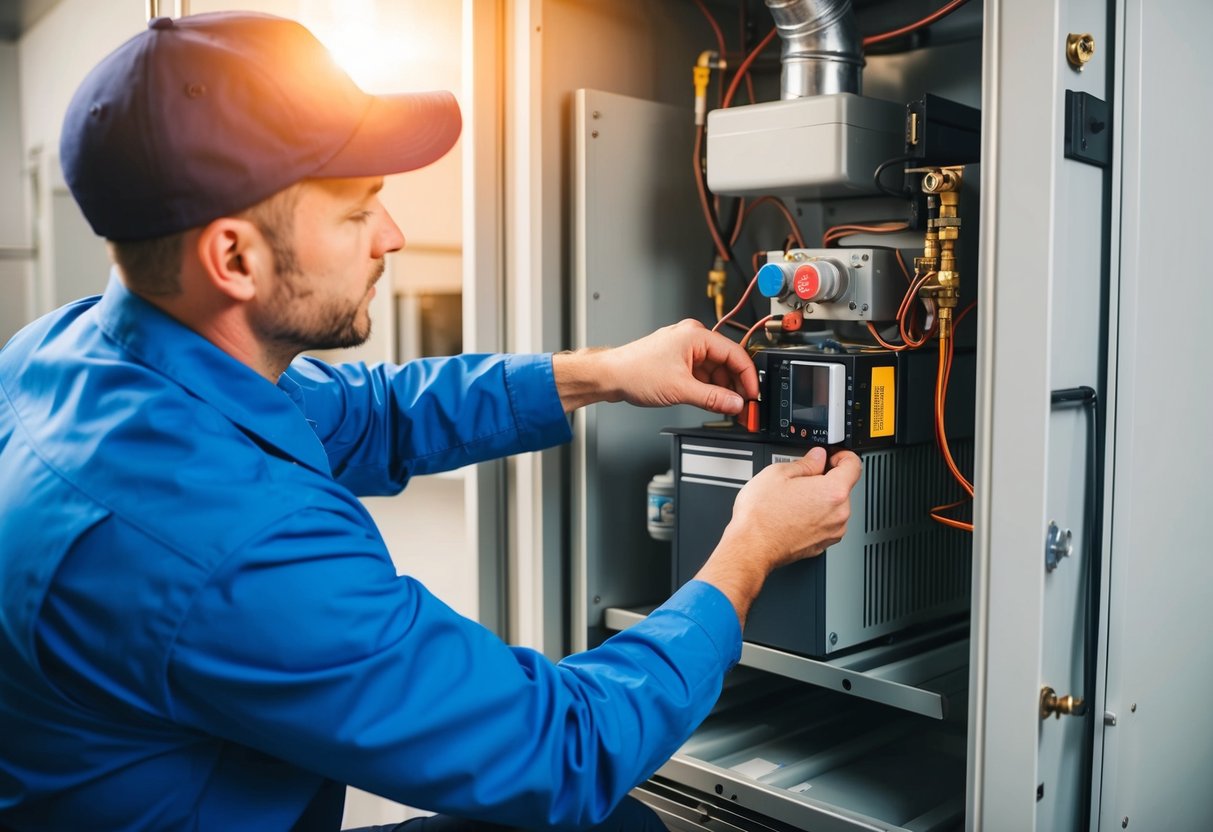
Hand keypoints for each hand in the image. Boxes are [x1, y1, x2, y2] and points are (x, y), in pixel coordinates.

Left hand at [553, 319, 757, 413]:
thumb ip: (712, 398)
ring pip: (715, 370)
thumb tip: (736, 404)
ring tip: (728, 408)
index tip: (753, 396)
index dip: (748, 377)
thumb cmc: (635, 372)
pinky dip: (709, 388)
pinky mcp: (678, 361)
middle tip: (743, 406)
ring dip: (722, 389)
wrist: (610, 376)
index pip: (735, 354)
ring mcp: (685, 350)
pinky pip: (702, 373)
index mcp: (696, 336)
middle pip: (727, 362)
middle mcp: (692, 338)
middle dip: (736, 385)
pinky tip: (714, 401)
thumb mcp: (680, 389)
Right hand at [694, 447, 862, 626]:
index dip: (842, 455)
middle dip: (825, 479)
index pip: (854, 465)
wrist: (751, 547)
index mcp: (833, 492)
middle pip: (843, 487)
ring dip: (820, 499)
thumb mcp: (778, 473)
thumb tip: (817, 457)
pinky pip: (826, 523)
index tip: (831, 456)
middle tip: (801, 479)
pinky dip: (815, 516)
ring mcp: (832, 532)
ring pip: (834, 506)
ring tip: (793, 499)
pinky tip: (794, 514)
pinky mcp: (822, 544)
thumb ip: (805, 462)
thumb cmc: (761, 515)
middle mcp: (839, 514)